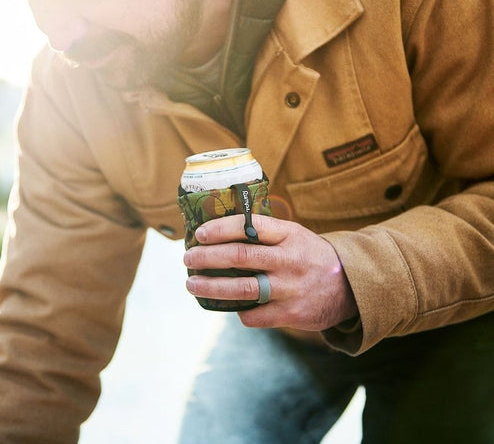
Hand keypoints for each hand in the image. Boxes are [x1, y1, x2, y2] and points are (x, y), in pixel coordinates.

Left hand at [183, 214, 357, 330]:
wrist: (351, 285)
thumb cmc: (310, 255)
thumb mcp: (294, 235)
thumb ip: (264, 233)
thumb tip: (217, 231)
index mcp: (289, 234)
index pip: (249, 226)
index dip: (220, 228)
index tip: (199, 233)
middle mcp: (289, 259)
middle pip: (240, 256)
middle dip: (207, 257)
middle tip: (188, 258)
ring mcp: (290, 288)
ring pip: (242, 289)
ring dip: (211, 287)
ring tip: (192, 284)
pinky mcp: (292, 313)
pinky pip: (254, 315)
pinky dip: (238, 311)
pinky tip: (228, 306)